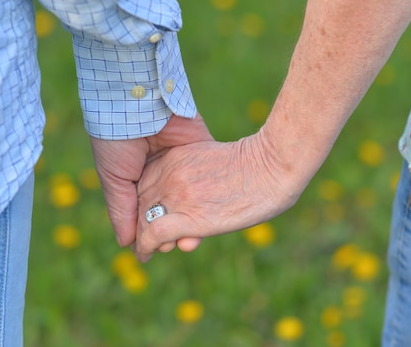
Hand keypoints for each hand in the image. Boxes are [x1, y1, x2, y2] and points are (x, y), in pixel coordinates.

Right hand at [89, 114, 212, 246]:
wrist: (137, 102)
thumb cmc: (116, 142)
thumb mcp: (113, 179)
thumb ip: (122, 211)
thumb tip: (128, 244)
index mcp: (136, 176)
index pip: (145, 212)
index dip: (148, 232)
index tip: (149, 252)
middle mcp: (159, 171)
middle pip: (170, 208)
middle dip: (170, 230)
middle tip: (171, 248)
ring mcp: (182, 161)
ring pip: (191, 198)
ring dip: (191, 220)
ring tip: (188, 242)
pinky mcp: (201, 148)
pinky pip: (207, 179)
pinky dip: (208, 199)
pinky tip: (207, 221)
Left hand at [133, 131, 305, 261]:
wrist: (271, 167)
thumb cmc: (253, 165)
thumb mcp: (210, 159)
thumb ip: (192, 172)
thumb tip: (189, 196)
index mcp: (174, 157)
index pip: (143, 181)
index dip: (140, 200)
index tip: (143, 213)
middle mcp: (170, 174)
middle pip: (139, 200)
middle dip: (139, 220)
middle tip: (141, 237)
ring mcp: (178, 194)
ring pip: (143, 219)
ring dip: (141, 238)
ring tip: (143, 251)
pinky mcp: (189, 216)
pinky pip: (154, 234)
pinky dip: (145, 247)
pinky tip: (146, 255)